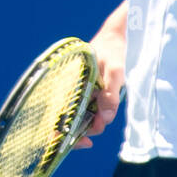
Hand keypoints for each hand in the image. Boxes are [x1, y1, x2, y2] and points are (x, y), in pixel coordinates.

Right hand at [73, 31, 125, 149]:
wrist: (119, 35)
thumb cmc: (113, 50)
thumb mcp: (114, 70)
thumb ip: (110, 93)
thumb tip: (105, 118)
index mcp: (70, 83)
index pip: (57, 113)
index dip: (64, 133)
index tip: (83, 141)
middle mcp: (72, 88)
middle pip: (69, 119)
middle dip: (84, 129)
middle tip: (98, 130)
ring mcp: (81, 90)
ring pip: (81, 115)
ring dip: (93, 123)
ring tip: (104, 119)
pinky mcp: (91, 91)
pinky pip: (90, 109)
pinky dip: (96, 116)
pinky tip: (104, 114)